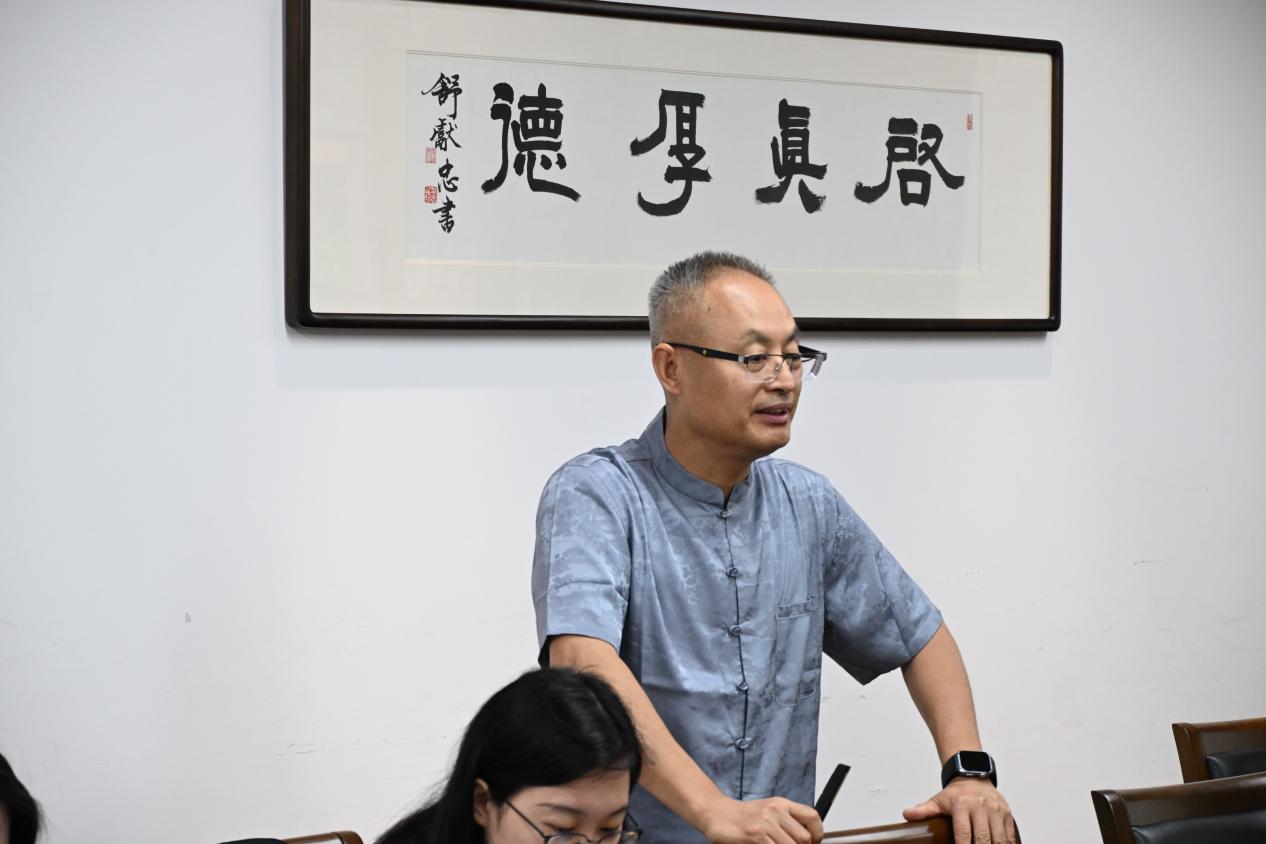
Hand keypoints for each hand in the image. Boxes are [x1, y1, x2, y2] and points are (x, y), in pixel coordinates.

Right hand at [699, 795, 823, 843]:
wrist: (717, 813)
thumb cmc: (744, 816)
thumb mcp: (769, 812)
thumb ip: (787, 822)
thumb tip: (806, 839)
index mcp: (782, 804)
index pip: (812, 817)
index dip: (817, 834)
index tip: (813, 843)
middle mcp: (775, 811)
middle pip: (804, 838)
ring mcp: (765, 823)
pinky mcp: (754, 835)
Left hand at [903, 778, 1015, 843]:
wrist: (973, 777)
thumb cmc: (955, 794)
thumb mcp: (938, 801)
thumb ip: (923, 810)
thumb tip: (906, 815)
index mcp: (962, 805)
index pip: (963, 833)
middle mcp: (981, 807)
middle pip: (983, 838)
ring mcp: (996, 811)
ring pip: (999, 838)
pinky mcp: (1007, 814)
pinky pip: (1010, 835)